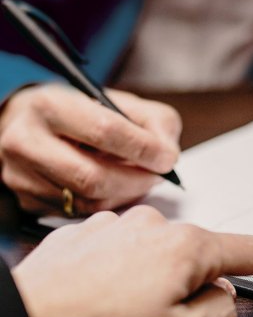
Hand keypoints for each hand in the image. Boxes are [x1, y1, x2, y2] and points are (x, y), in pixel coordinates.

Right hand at [0, 84, 180, 214]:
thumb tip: (167, 155)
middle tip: (157, 176)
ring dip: (124, 195)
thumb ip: (155, 122)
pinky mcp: (25, 200)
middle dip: (135, 181)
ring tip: (140, 180)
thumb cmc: (86, 113)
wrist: (35, 125)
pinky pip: (77, 213)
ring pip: (86, 201)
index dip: (143, 148)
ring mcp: (20, 175)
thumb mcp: (124, 103)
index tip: (167, 159)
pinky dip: (107, 204)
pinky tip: (117, 189)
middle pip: (92, 177)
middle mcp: (26, 141)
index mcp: (51, 106)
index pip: (104, 131)